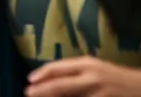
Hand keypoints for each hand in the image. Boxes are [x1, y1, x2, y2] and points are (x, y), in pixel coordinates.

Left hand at [26, 56, 140, 96]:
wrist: (140, 86)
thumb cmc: (112, 76)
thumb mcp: (92, 68)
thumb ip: (72, 71)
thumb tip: (46, 78)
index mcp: (86, 64)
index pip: (57, 68)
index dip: (41, 74)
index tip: (30, 80)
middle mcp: (91, 77)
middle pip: (59, 86)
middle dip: (41, 91)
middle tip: (28, 93)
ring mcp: (98, 93)